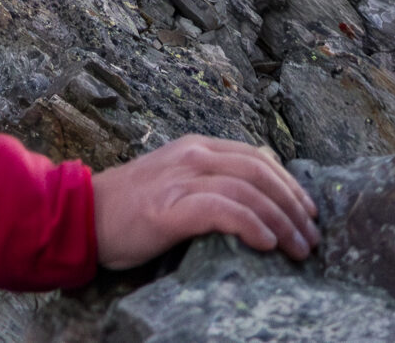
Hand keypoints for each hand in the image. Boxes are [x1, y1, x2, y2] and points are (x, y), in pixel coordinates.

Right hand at [93, 135, 318, 268]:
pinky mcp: (169, 208)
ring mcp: (180, 179)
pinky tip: (267, 243)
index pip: (256, 157)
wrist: (82, 215)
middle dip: (293, 204)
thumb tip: (253, 197)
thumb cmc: (129, 206)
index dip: (289, 184)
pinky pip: (221, 210)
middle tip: (312, 236)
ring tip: (298, 247)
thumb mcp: (173, 180)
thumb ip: (207, 180)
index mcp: (195, 147)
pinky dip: (250, 224)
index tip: (308, 212)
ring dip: (281, 220)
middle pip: (259, 171)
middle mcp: (192, 156)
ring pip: (247, 190)